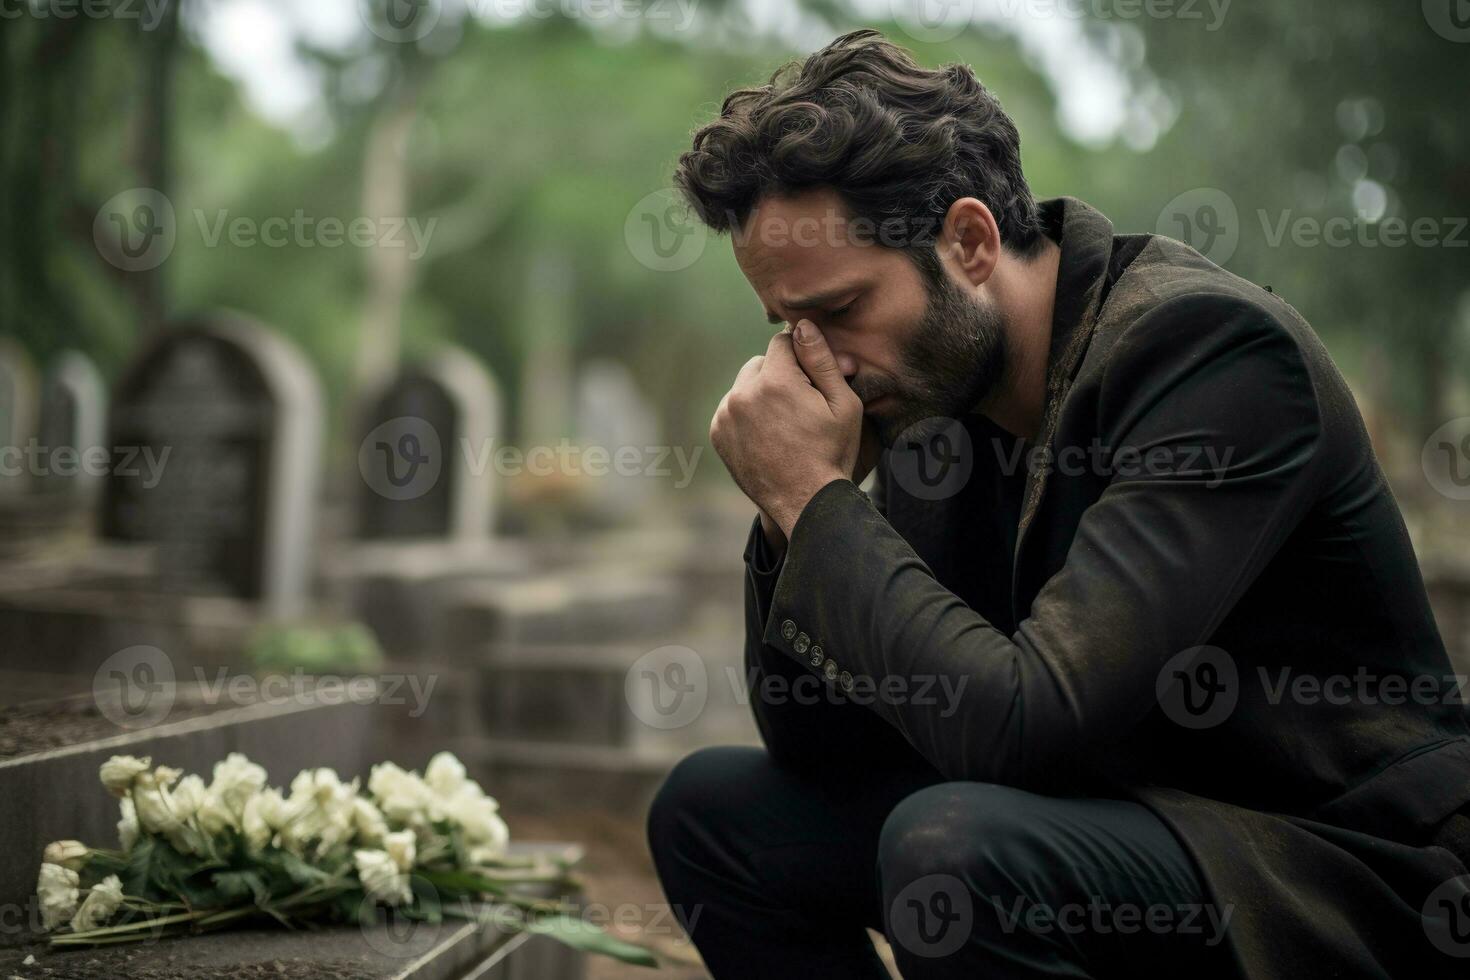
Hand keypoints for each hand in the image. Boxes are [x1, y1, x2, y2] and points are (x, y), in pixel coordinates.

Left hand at [711, 320, 863, 539]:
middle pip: (761, 363)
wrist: (805, 502)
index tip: (812, 380)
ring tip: (784, 423)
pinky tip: (768, 435)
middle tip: (800, 405)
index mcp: (775, 381)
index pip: (783, 342)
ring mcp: (726, 415)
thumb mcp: (843, 404)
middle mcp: (743, 394)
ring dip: (761, 394)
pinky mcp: (717, 433)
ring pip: (744, 385)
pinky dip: (746, 415)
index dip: (802, 357)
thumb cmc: (831, 453)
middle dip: (779, 375)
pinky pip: (732, 408)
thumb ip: (821, 359)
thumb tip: (802, 324)